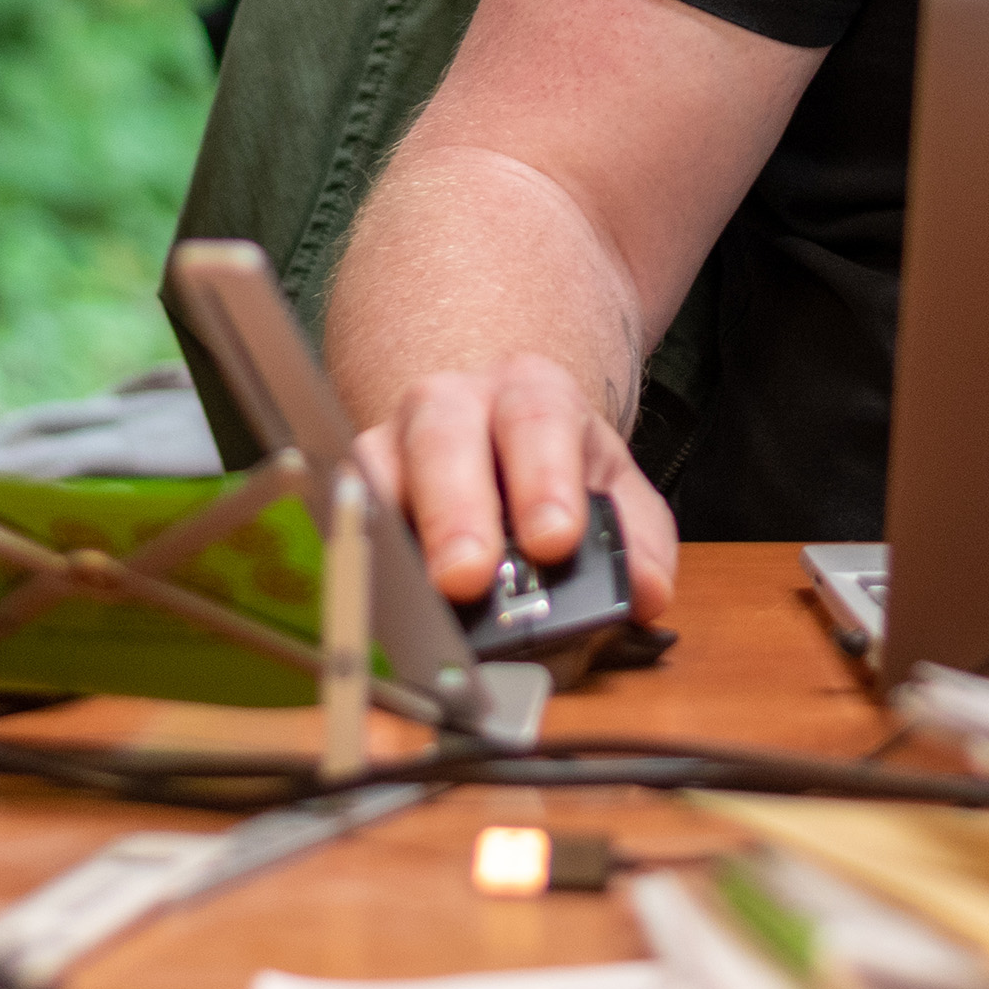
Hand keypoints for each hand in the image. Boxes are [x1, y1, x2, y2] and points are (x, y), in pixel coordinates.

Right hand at [351, 350, 680, 622]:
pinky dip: (354, 550)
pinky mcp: (353, 482)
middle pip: (445, 437)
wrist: (497, 436)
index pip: (538, 420)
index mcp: (531, 392)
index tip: (553, 539)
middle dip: (456, 511)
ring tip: (412, 595)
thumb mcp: (615, 490)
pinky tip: (370, 593)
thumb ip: (641, 542)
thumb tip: (646, 596)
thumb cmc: (556, 471)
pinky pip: (342, 508)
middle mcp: (453, 402)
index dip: (544, 479)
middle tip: (467, 577)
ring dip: (393, 533)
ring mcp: (392, 438)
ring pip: (378, 466)